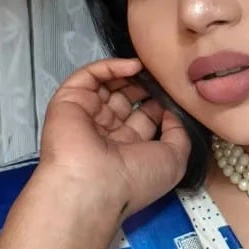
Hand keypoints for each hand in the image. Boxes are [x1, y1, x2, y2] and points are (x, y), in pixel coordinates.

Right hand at [39, 58, 190, 216]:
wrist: (93, 182)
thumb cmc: (135, 179)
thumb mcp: (174, 160)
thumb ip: (179, 134)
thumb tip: (172, 114)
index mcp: (128, 149)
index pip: (144, 119)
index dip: (159, 103)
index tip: (174, 91)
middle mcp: (107, 132)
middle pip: (126, 99)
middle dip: (144, 86)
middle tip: (162, 75)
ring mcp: (87, 115)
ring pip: (108, 85)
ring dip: (129, 75)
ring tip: (150, 68)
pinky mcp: (70, 100)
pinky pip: (90, 76)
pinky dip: (111, 66)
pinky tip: (134, 65)